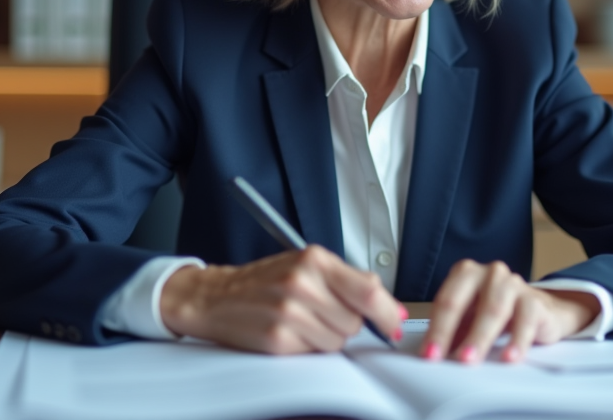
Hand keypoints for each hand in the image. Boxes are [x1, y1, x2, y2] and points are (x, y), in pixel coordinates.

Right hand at [158, 245, 404, 353]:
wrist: (216, 296)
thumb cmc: (265, 281)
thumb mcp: (304, 265)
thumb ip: (345, 280)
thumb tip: (387, 305)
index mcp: (314, 259)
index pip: (368, 290)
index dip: (388, 312)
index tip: (395, 323)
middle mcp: (302, 283)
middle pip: (355, 321)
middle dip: (347, 323)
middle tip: (321, 313)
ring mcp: (289, 312)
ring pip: (338, 341)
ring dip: (327, 337)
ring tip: (302, 321)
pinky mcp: (278, 339)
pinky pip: (314, 352)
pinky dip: (307, 347)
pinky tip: (289, 332)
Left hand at [421, 259, 598, 363]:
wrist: (540, 310)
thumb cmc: (497, 313)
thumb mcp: (469, 320)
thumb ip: (451, 332)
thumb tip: (431, 354)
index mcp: (465, 273)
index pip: (444, 301)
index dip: (435, 329)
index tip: (428, 354)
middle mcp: (488, 273)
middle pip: (462, 301)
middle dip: (448, 331)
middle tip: (441, 357)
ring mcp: (512, 283)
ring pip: (492, 310)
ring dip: (479, 337)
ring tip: (470, 359)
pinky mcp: (534, 300)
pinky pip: (525, 321)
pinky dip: (516, 342)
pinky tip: (510, 357)